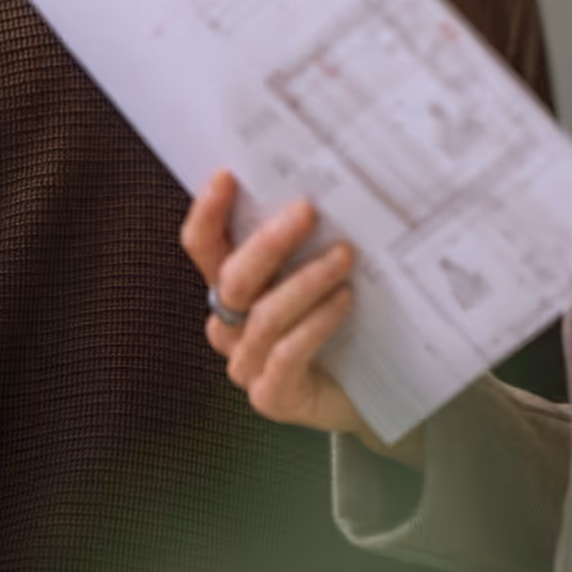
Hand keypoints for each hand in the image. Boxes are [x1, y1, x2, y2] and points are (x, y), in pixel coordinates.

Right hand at [181, 170, 374, 441]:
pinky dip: (316, 323)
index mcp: (234, 286)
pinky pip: (286, 355)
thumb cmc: (341, 316)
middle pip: (233, 280)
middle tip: (307, 211)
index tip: (227, 176)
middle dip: (268, 243)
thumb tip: (323, 183)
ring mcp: (248, 364)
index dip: (207, 213)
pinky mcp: (272, 396)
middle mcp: (231, 325)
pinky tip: (344, 300)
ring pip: (264, 317)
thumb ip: (308, 236)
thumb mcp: (321, 269)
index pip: (204, 246)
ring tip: (344, 255)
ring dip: (306, 281)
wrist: (368, 388)